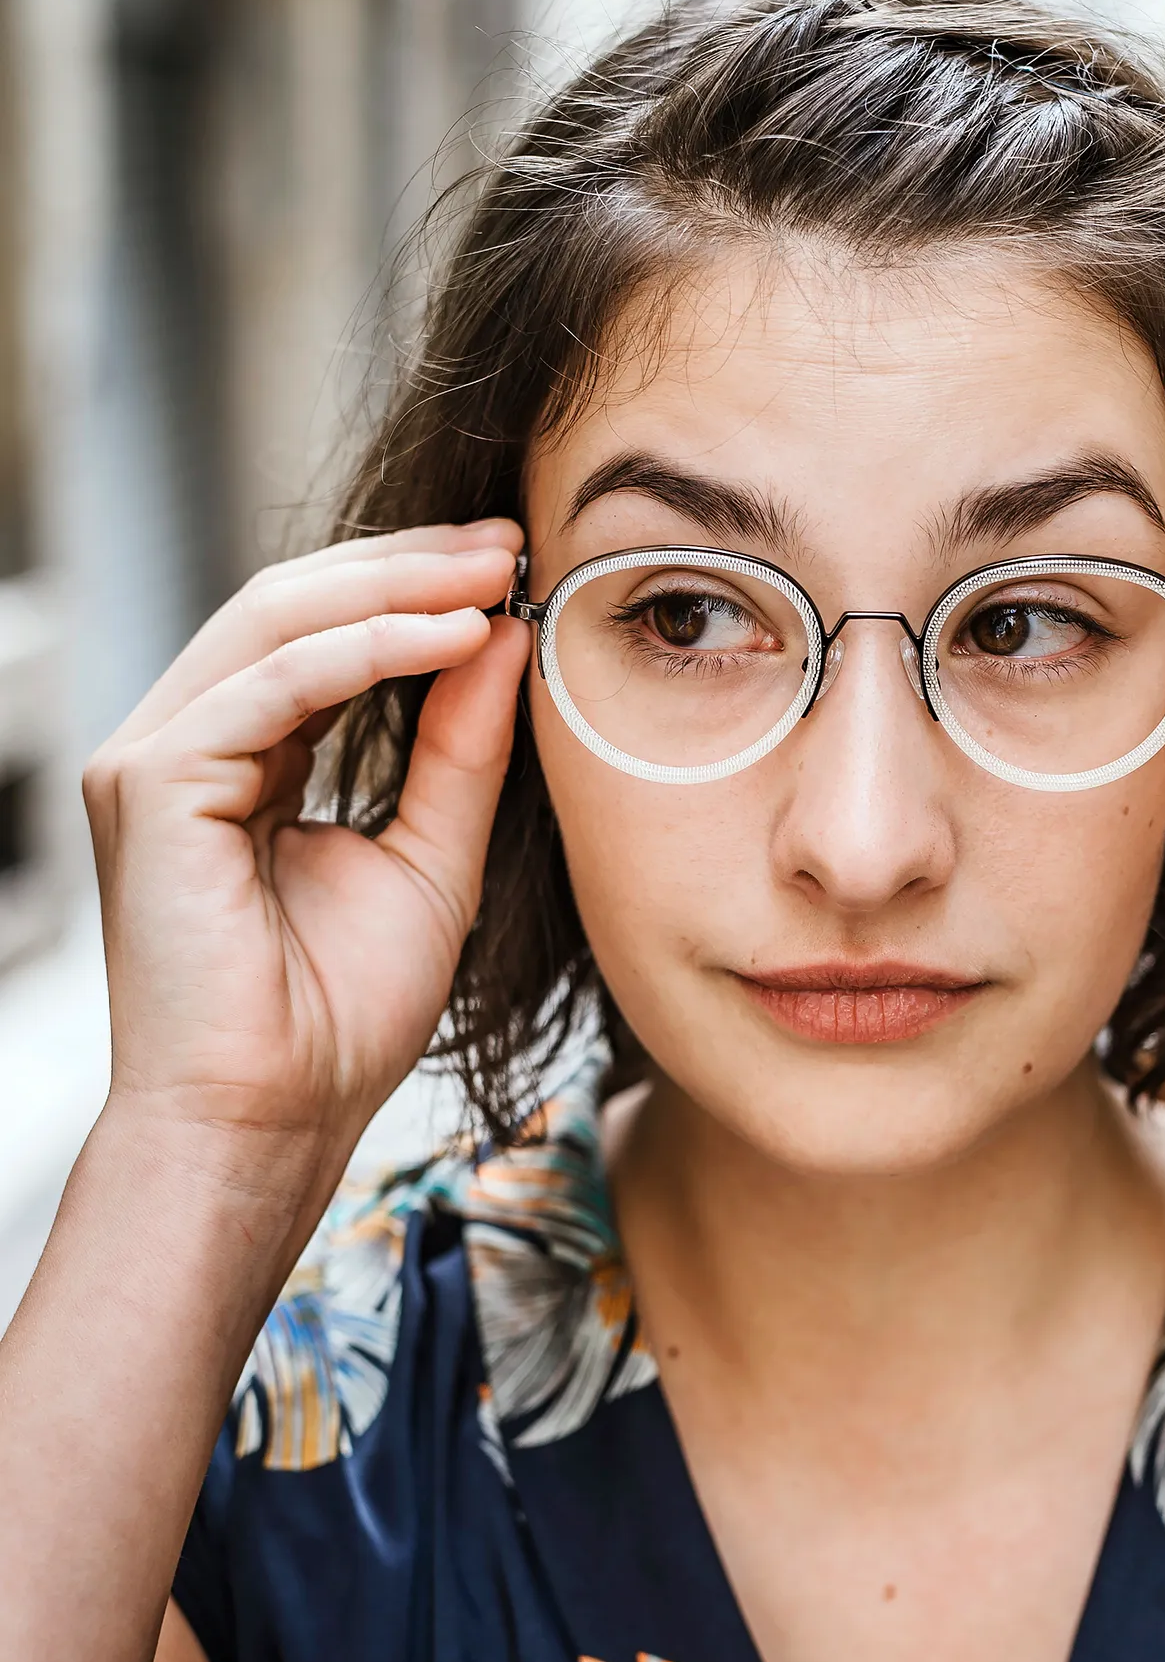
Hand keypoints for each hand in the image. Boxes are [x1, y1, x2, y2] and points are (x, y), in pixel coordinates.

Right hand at [81, 522, 527, 1211]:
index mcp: (240, 759)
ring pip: (273, 622)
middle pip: (291, 605)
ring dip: (394, 587)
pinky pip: (266, 684)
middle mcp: (186, 746)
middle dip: (408, 565)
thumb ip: (460, 750)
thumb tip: (505, 634)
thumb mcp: (431, 860)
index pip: (319, 633)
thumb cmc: (338, 1022)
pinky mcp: (152, 785)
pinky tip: (450, 637)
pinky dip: (365, 650)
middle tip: (511, 541)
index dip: (414, 587)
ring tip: (494, 573)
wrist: (272, 1121)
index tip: (515, 563)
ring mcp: (153, 760)